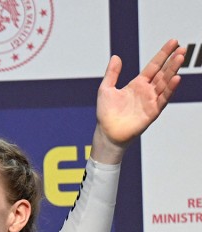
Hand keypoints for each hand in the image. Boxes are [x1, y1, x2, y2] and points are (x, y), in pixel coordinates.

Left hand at [91, 39, 184, 163]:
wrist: (107, 132)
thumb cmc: (106, 113)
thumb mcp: (106, 89)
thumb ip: (112, 73)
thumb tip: (116, 57)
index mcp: (137, 84)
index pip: (154, 66)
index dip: (163, 54)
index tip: (173, 42)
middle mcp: (147, 91)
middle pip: (162, 72)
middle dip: (172, 60)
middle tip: (182, 48)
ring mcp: (151, 100)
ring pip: (165, 83)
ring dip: (173, 70)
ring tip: (180, 58)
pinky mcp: (153, 111)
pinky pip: (163, 98)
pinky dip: (170, 88)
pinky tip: (176, 78)